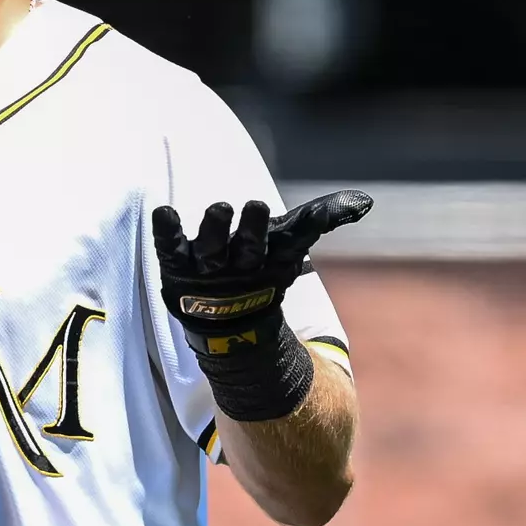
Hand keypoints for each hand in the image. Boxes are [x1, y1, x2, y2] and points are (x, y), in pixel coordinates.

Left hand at [152, 190, 372, 357]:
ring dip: (214, 230)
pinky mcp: (178, 265)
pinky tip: (164, 213)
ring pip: (211, 249)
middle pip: (247, 247)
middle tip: (254, 205)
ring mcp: (207, 267)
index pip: (281, 243)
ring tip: (219, 208)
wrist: (228, 323)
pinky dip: (167, 232)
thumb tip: (362, 201)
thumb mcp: (288, 245)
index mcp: (268, 260)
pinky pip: (170, 247)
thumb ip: (319, 219)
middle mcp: (239, 265)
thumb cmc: (260, 272)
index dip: (280, 227)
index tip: (279, 206)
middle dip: (250, 229)